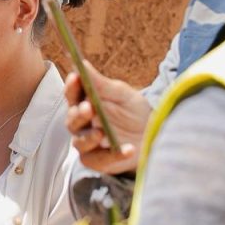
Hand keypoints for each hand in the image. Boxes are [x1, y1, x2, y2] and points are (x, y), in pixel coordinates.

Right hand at [65, 60, 149, 174]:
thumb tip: (82, 63)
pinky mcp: (98, 161)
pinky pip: (101, 160)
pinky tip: (129, 148)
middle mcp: (82, 125)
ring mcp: (88, 144)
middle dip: (79, 114)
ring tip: (101, 133)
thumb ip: (100, 83)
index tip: (75, 77)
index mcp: (84, 104)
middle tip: (89, 108)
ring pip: (80, 142)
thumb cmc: (132, 111)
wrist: (152, 133)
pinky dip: (114, 155)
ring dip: (89, 137)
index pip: (72, 95)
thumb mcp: (120, 94)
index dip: (71, 87)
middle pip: (72, 120)